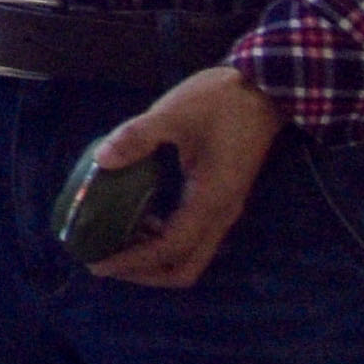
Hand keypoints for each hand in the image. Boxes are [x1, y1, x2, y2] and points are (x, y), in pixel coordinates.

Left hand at [80, 65, 284, 288]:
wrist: (266, 92)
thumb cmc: (221, 101)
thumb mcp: (173, 112)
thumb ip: (137, 137)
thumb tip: (102, 159)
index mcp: (211, 199)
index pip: (170, 247)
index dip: (133, 260)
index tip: (97, 263)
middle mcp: (221, 214)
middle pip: (185, 266)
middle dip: (145, 272)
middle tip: (106, 260)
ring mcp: (225, 209)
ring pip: (191, 255)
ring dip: (155, 258)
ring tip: (116, 242)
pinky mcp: (222, 199)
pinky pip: (194, 236)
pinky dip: (165, 240)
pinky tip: (140, 218)